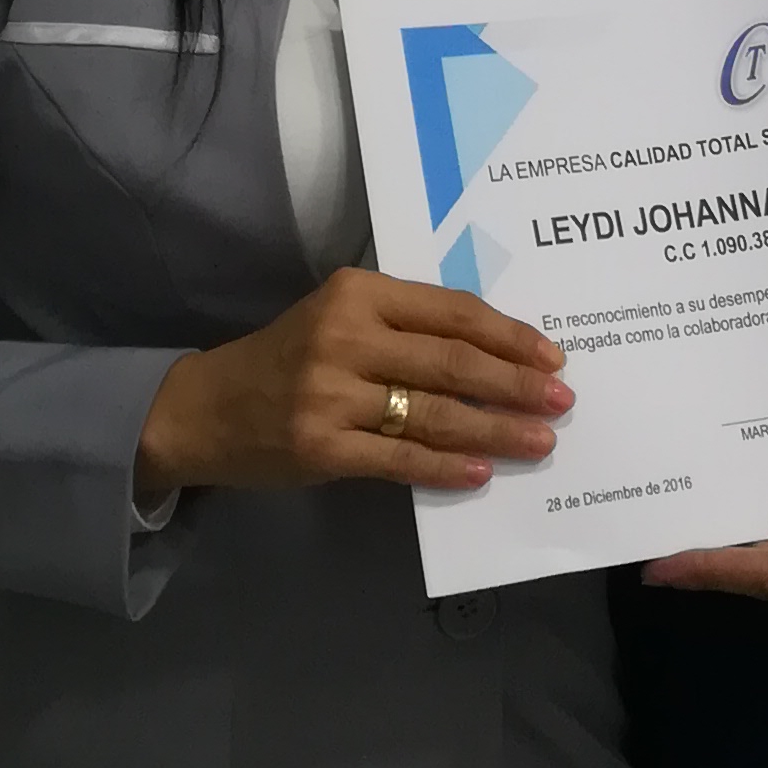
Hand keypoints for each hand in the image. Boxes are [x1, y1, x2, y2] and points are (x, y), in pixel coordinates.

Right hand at [134, 269, 572, 501]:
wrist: (205, 408)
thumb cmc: (287, 358)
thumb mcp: (339, 318)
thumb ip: (405, 327)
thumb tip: (495, 355)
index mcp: (358, 293)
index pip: (452, 312)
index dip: (509, 335)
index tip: (552, 356)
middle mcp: (345, 337)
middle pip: (452, 363)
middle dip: (515, 384)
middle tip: (561, 402)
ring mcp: (330, 395)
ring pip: (433, 414)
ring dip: (494, 430)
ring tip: (538, 441)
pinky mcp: (320, 447)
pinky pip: (399, 459)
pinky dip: (444, 467)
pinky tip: (480, 474)